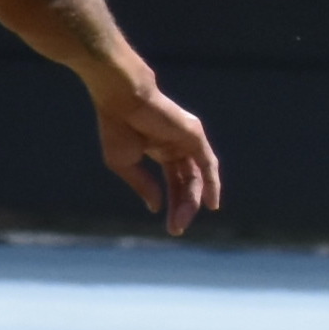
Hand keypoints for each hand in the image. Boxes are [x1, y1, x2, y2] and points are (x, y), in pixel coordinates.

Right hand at [98, 88, 222, 234]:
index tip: (171, 226)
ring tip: (183, 221)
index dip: (173, 204)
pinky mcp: (194, 134)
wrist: (121, 100)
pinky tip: (211, 202)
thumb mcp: (126, 164)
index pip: (174, 182)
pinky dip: (212, 182)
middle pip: (186, 182)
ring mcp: (187, 139)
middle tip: (176, 229)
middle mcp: (177, 145)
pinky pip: (207, 162)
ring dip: (193, 200)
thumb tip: (157, 207)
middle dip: (182, 207)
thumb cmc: (117, 127)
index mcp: (160, 149)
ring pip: (197, 176)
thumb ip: (144, 186)